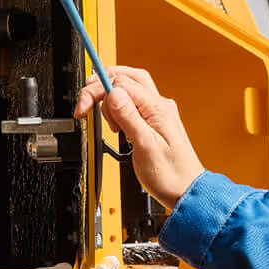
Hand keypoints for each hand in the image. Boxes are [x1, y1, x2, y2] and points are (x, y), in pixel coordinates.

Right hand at [74, 65, 203, 207]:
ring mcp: (157, 112)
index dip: (98, 91)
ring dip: (111, 99)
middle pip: (126, 77)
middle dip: (102, 87)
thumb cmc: (170, 175)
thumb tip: (114, 93)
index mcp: (158, 108)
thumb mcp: (146, 147)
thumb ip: (129, 117)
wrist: (185, 191)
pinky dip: (119, 109)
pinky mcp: (153, 121)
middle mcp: (159, 105)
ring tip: (109, 125)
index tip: (83, 108)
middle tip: (86, 105)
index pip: (121, 83)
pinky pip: (133, 104)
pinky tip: (116, 124)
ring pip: (128, 88)